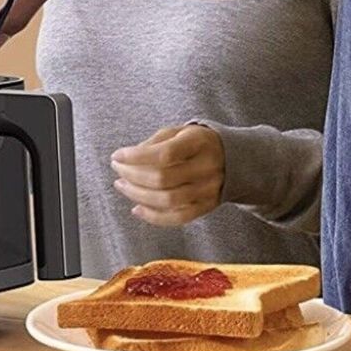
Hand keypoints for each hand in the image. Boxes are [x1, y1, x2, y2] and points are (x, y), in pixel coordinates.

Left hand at [111, 126, 225, 225]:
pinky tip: (137, 208)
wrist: (233, 158)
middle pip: (162, 179)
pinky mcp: (206, 207)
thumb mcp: (178, 132)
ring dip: (138, 195)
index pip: (165, 153)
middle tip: (118, 170)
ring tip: (123, 185)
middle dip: (132, 176)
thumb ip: (154, 143)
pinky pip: (177, 218)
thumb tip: (127, 159)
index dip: (136, 157)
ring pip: (167, 201)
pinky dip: (153, 216)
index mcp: (199, 142)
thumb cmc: (197, 144)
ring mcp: (208, 190)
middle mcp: (207, 167)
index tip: (117, 155)